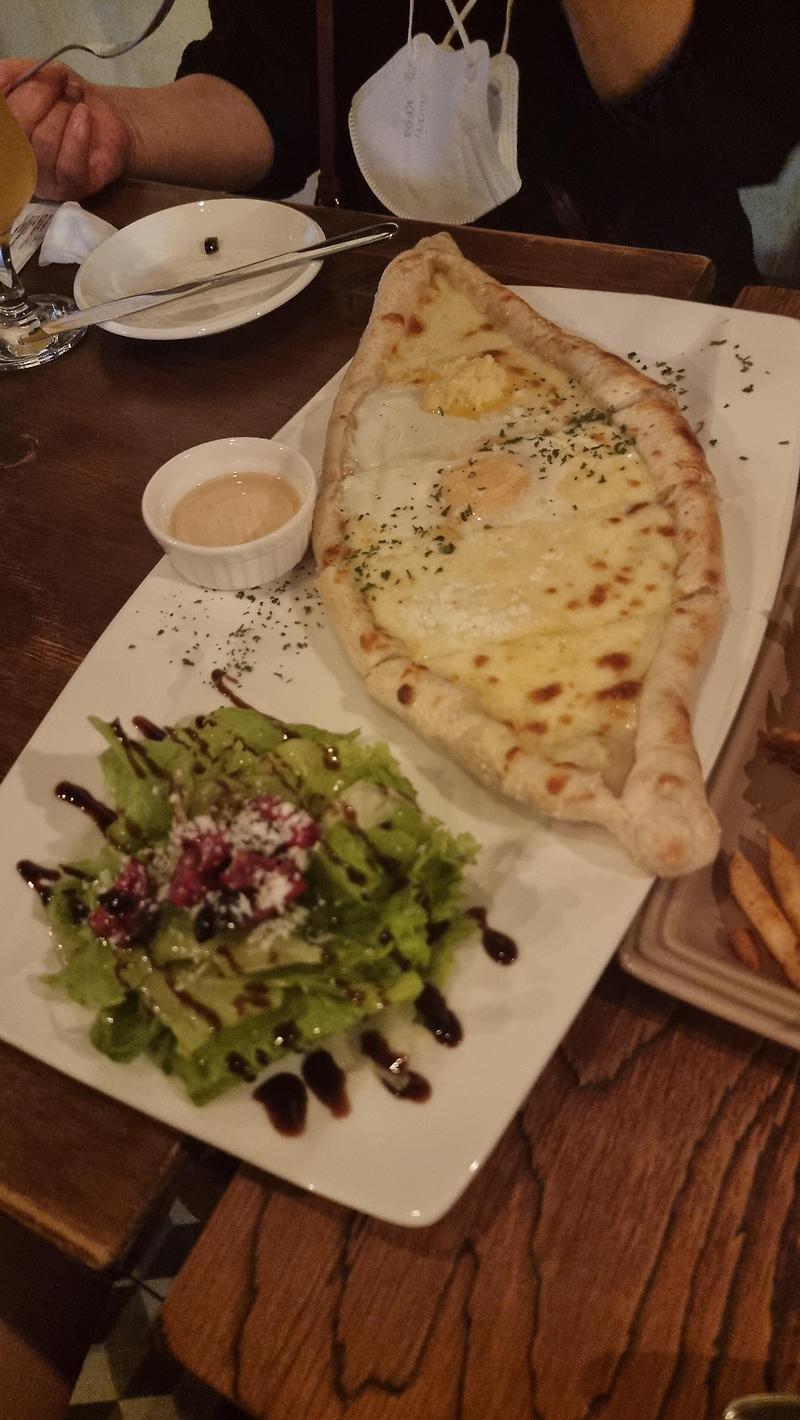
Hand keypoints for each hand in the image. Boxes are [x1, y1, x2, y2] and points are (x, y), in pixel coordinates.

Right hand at [0, 59, 131, 200]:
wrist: (106, 116)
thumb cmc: (64, 98)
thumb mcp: (34, 75)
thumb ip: (9, 74)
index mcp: (6, 137)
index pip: (3, 116)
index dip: (20, 90)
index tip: (44, 72)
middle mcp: (17, 164)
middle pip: (20, 128)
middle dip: (43, 95)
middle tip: (63, 83)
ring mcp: (43, 181)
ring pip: (44, 142)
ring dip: (64, 112)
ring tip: (77, 101)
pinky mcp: (72, 189)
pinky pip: (68, 165)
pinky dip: (78, 133)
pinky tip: (84, 115)